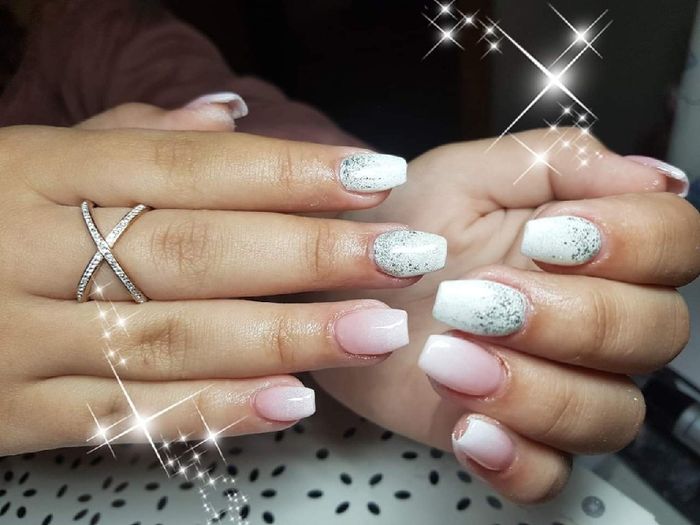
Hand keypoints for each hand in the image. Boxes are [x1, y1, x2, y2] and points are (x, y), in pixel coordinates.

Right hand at [0, 113, 449, 454]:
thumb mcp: (27, 156)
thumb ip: (128, 136)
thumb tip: (228, 117)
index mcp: (35, 170)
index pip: (186, 165)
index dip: (289, 171)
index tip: (375, 175)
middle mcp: (26, 248)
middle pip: (193, 249)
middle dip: (309, 253)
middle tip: (403, 256)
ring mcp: (16, 338)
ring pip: (171, 336)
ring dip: (284, 336)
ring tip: (374, 331)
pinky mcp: (11, 415)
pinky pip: (125, 417)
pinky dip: (213, 410)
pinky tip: (291, 403)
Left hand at [313, 129, 699, 502]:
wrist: (341, 284)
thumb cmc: (404, 227)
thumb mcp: (465, 174)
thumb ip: (557, 160)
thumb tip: (649, 173)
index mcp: (591, 245)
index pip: (674, 242)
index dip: (632, 241)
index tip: (548, 237)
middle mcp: (589, 318)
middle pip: (654, 334)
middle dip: (570, 317)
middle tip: (478, 297)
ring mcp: (552, 381)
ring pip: (610, 413)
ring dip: (536, 389)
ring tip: (447, 355)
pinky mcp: (506, 432)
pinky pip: (550, 475)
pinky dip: (516, 460)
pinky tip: (467, 427)